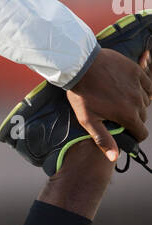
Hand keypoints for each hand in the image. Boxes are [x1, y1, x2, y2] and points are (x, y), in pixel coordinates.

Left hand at [66, 46, 151, 160]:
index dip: (135, 135)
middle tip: (118, 114)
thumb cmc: (82, 94)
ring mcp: (137, 85)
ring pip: (145, 101)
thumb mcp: (88, 120)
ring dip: (137, 104)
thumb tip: (114, 158)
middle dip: (133, 119)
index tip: (128, 133)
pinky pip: (147, 84)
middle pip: (143, 117)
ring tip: (120, 101)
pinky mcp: (136, 71)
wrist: (80, 66)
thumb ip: (103, 139)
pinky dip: (142, 89)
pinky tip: (130, 89)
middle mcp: (137, 101)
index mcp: (127, 115)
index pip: (141, 133)